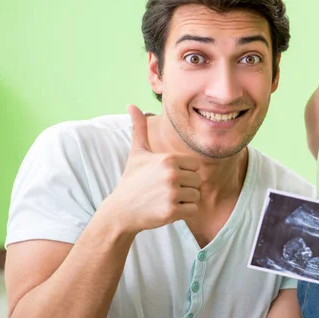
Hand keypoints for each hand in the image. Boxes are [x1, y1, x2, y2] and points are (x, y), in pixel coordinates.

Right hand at [101, 105, 202, 232]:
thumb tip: (131, 105)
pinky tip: (167, 209)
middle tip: (165, 190)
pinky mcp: (172, 211)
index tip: (167, 177)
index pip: (195, 165)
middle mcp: (171, 174)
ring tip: (165, 199)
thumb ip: (139, 129)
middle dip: (186, 187)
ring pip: (196, 195)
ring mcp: (172, 193)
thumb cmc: (132, 180)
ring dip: (185, 200)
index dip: (184, 172)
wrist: (120, 211)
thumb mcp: (137, 154)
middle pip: (197, 181)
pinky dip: (184, 212)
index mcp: (168, 159)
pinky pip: (194, 209)